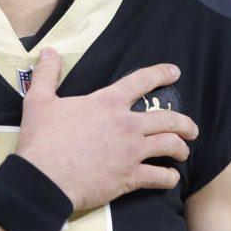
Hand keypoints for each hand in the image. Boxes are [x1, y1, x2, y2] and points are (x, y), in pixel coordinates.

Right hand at [16, 48, 198, 210]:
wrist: (45, 178)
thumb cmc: (42, 139)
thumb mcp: (39, 101)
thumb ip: (46, 74)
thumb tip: (48, 51)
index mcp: (107, 103)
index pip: (141, 81)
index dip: (160, 73)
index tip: (175, 72)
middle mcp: (126, 125)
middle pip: (167, 118)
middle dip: (184, 123)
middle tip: (191, 128)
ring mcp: (131, 152)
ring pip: (169, 145)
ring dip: (181, 148)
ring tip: (184, 151)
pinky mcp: (129, 177)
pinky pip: (159, 177)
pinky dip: (169, 178)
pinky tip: (171, 178)